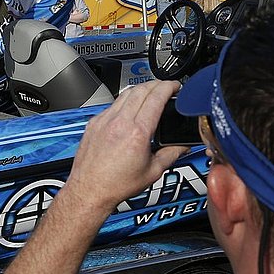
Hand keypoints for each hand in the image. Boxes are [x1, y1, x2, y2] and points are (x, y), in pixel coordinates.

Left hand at [63, 80, 187, 214]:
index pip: (156, 97)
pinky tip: (130, 110)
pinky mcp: (94, 123)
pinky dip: (125, 101)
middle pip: (141, 89)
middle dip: (157, 84)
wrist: (89, 190)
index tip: (175, 86)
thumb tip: (183, 145)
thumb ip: (172, 154)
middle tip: (165, 88)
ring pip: (125, 93)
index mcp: (137, 132)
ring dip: (140, 90)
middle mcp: (119, 122)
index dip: (169, 86)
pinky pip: (112, 105)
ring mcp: (104, 120)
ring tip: (149, 94)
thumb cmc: (116, 184)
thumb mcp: (152, 171)